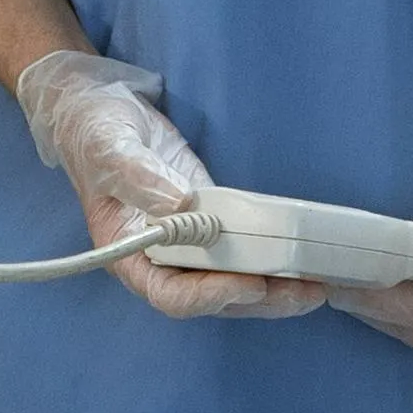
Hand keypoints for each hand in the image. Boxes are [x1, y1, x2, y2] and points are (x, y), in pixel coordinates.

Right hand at [15, 48, 327, 319]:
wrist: (102, 112)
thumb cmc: (94, 133)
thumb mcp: (110, 149)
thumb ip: (139, 178)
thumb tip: (178, 206)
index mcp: (130, 256)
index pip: (171, 294)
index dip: (211, 296)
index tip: (249, 283)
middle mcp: (162, 261)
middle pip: (214, 298)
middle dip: (260, 299)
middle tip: (305, 293)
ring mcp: (190, 246)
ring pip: (235, 282)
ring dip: (276, 289)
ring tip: (317, 285)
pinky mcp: (213, 224)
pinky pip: (243, 253)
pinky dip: (273, 260)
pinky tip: (306, 260)